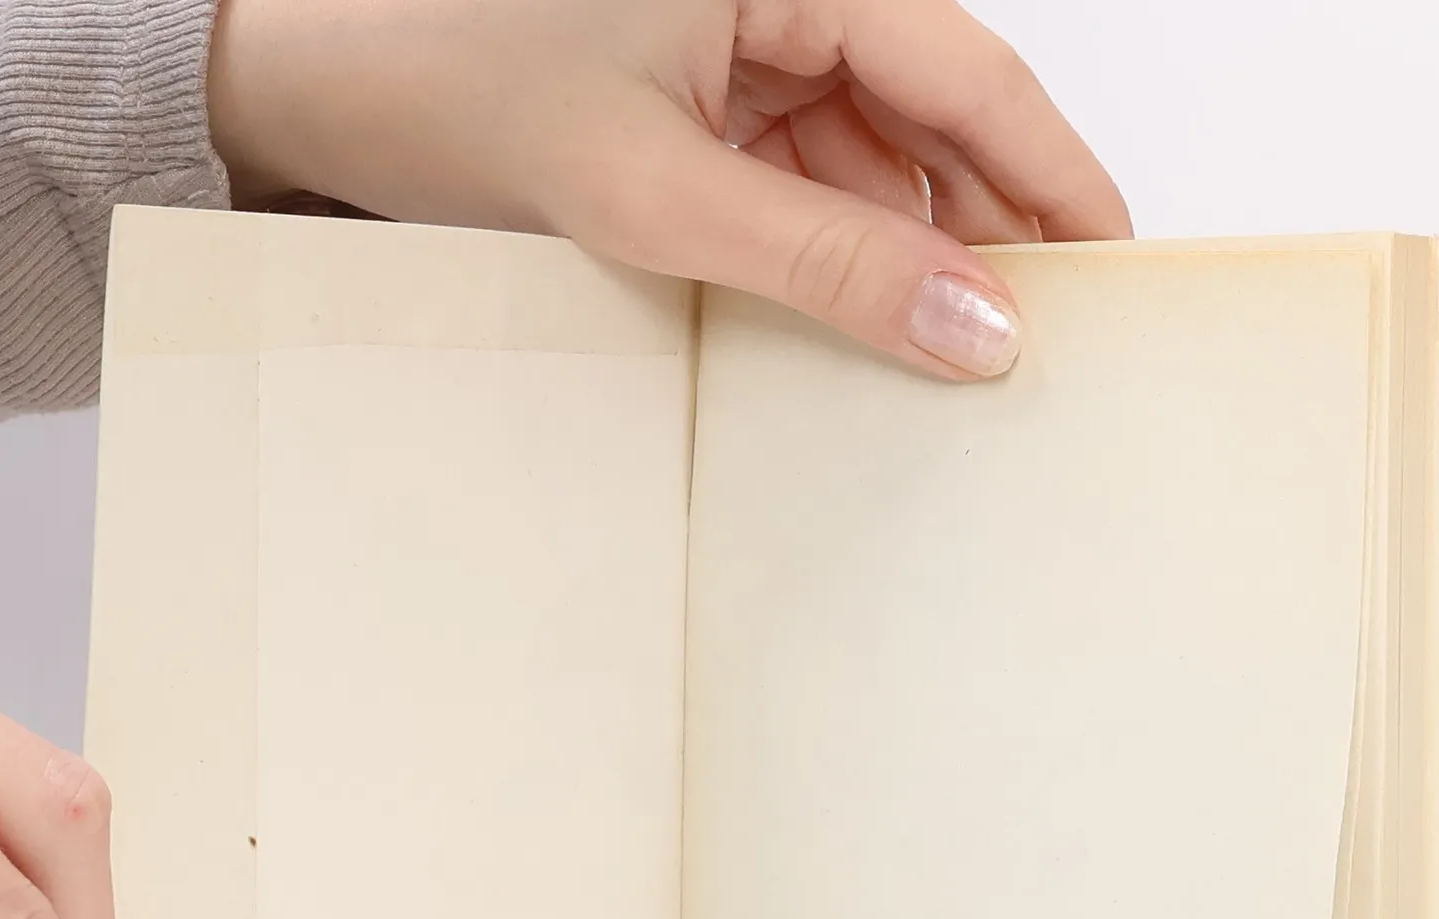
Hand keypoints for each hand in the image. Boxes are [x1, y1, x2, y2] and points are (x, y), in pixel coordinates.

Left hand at [207, 0, 1129, 377]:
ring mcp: (750, 36)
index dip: (1053, 180)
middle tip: (1041, 351)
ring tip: (954, 362)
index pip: (972, 73)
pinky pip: (813, 173)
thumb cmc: (457, 89)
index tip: (1117, 277)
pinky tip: (866, 327)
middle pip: (936, 113)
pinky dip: (841, 249)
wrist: (322, 87)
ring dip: (912, 254)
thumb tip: (977, 333)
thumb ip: (829, 266)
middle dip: (987, 231)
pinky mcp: (712, 92)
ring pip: (878, 154)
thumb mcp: (660, 192)